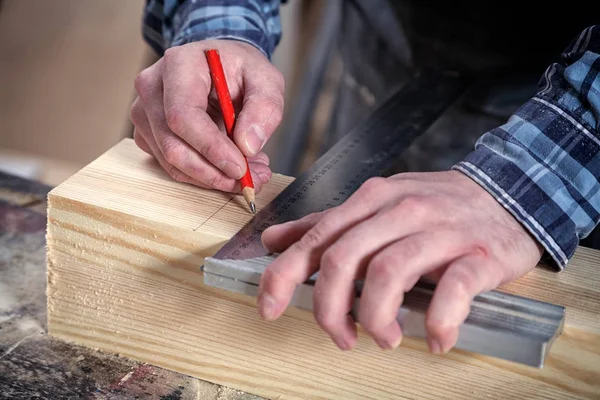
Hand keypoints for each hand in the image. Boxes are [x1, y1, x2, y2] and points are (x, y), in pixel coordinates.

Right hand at [130, 39, 284, 192]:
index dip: (211, 148)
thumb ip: (264, 108)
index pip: (183, 116)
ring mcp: (144, 112)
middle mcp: (152, 87)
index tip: (240, 168)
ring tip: (249, 172)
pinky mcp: (147, 133)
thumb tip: (248, 146)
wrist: (221, 67)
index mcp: (179, 65)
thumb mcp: (266, 80)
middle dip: (213, 171)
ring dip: (212, 177)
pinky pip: (172, 166)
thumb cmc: (241, 69)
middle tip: (250, 179)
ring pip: (171, 162)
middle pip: (173, 145)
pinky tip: (229, 166)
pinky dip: (203, 175)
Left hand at [257, 171, 542, 353]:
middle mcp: (399, 211)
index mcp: (371, 201)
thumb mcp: (375, 206)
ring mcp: (438, 231)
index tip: (269, 307)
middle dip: (330, 307)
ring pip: (389, 272)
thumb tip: (273, 240)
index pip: (316, 238)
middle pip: (344, 258)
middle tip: (341, 336)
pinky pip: (452, 290)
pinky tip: (437, 338)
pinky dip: (439, 322)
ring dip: (377, 317)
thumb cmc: (435, 205)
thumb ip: (324, 224)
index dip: (283, 274)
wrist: (507, 193)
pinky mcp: (477, 254)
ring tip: (385, 337)